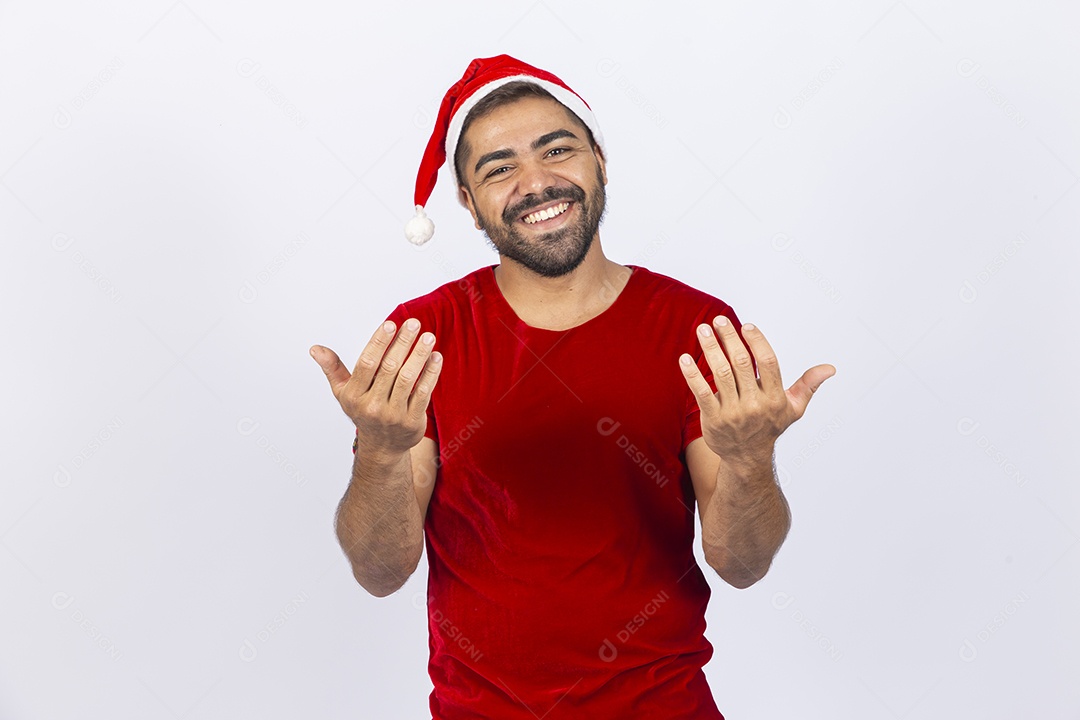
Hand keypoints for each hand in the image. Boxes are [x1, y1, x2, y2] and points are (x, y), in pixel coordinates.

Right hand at [310, 318, 441, 458]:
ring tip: (428, 337)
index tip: (391, 324)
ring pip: (408, 379)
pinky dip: (431, 374)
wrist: (382, 447)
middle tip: (414, 323)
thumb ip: (332, 368)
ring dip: (419, 356)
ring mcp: (393, 415)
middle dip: (403, 343)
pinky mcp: (412, 422)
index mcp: (354, 395)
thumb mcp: (343, 392)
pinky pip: (423, 393)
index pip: (367, 364)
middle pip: (389, 368)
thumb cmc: (363, 411)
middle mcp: (372, 406)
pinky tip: (436, 357)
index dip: (379, 343)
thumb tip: (315, 348)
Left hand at [678, 315, 833, 464]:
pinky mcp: (712, 420)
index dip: (757, 342)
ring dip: (710, 348)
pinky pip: (701, 392)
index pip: (767, 363)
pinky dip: (692, 374)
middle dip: (729, 338)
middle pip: (741, 364)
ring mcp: (732, 413)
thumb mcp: (793, 408)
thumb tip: (830, 368)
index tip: (747, 326)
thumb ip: (808, 385)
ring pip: (720, 374)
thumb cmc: (770, 427)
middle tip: (719, 320)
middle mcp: (754, 405)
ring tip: (703, 329)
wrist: (747, 459)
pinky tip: (685, 357)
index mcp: (774, 398)